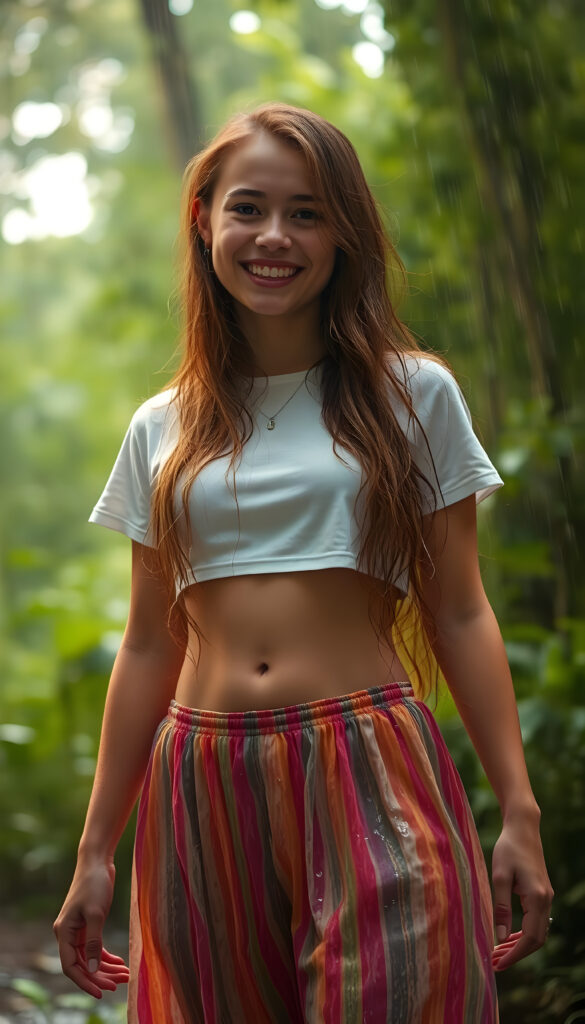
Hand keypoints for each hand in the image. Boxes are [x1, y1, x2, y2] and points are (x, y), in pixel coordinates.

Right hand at [53, 856, 129, 997]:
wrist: (97, 862)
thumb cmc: (94, 884)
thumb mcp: (95, 913)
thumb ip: (93, 942)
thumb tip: (91, 969)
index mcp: (63, 932)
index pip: (70, 966)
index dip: (85, 982)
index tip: (102, 992)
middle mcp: (68, 934)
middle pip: (81, 965)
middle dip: (100, 976)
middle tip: (119, 984)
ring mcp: (78, 931)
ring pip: (90, 958)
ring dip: (106, 968)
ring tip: (126, 975)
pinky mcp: (89, 925)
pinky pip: (96, 948)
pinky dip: (107, 956)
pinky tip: (121, 962)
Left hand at [490, 810, 553, 971]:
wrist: (523, 828)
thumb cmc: (508, 848)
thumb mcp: (499, 876)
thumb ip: (500, 907)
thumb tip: (500, 937)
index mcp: (537, 898)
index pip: (530, 938)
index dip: (514, 955)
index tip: (498, 964)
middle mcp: (546, 900)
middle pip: (536, 939)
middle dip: (517, 954)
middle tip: (496, 963)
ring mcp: (546, 897)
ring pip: (537, 931)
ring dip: (520, 944)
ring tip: (499, 953)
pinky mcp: (541, 893)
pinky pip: (535, 921)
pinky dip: (523, 932)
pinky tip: (508, 936)